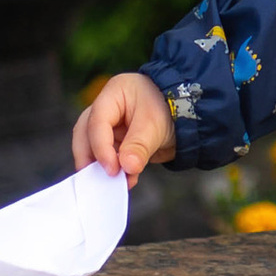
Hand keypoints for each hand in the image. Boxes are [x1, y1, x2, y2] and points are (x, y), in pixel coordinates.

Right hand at [74, 69, 175, 183]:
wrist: (190, 118)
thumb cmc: (171, 109)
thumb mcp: (155, 126)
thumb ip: (139, 147)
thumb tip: (126, 168)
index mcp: (114, 93)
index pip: (97, 122)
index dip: (101, 147)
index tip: (111, 169)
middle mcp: (107, 108)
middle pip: (85, 133)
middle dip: (91, 157)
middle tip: (100, 179)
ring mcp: (110, 125)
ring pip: (93, 147)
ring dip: (103, 167)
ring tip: (118, 182)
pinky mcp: (117, 141)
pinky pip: (109, 157)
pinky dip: (116, 170)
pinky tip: (127, 180)